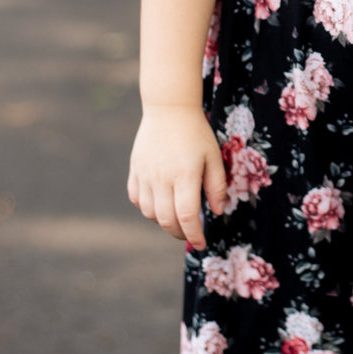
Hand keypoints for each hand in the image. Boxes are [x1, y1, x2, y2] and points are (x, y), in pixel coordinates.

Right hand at [127, 104, 227, 249]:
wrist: (169, 110)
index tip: (202, 244)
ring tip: (177, 217)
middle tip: (191, 234)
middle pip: (166, 219)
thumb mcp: (213, 157)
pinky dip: (147, 208)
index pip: (187, 216)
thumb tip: (217, 212)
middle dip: (180, 233)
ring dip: (163, 221)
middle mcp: (161, 178)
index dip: (194, 235)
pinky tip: (160, 204)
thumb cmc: (196, 133)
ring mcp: (145, 175)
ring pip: (149, 213)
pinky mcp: (135, 170)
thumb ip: (216, 186)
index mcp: (184, 175)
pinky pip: (137, 199)